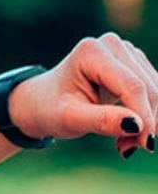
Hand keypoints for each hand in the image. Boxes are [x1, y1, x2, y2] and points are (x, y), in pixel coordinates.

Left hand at [9, 32, 157, 155]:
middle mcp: (112, 45)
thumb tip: (136, 125)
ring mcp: (126, 52)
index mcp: (91, 52)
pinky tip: (129, 129)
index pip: (132, 86)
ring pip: (157, 92)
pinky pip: (156, 93)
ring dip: (148, 123)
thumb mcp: (70, 118)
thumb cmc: (53, 108)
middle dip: (145, 124)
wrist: (46, 100)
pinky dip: (149, 116)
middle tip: (126, 149)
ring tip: (123, 142)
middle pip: (149, 89)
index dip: (144, 117)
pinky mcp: (136, 64)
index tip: (145, 146)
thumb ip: (101, 120)